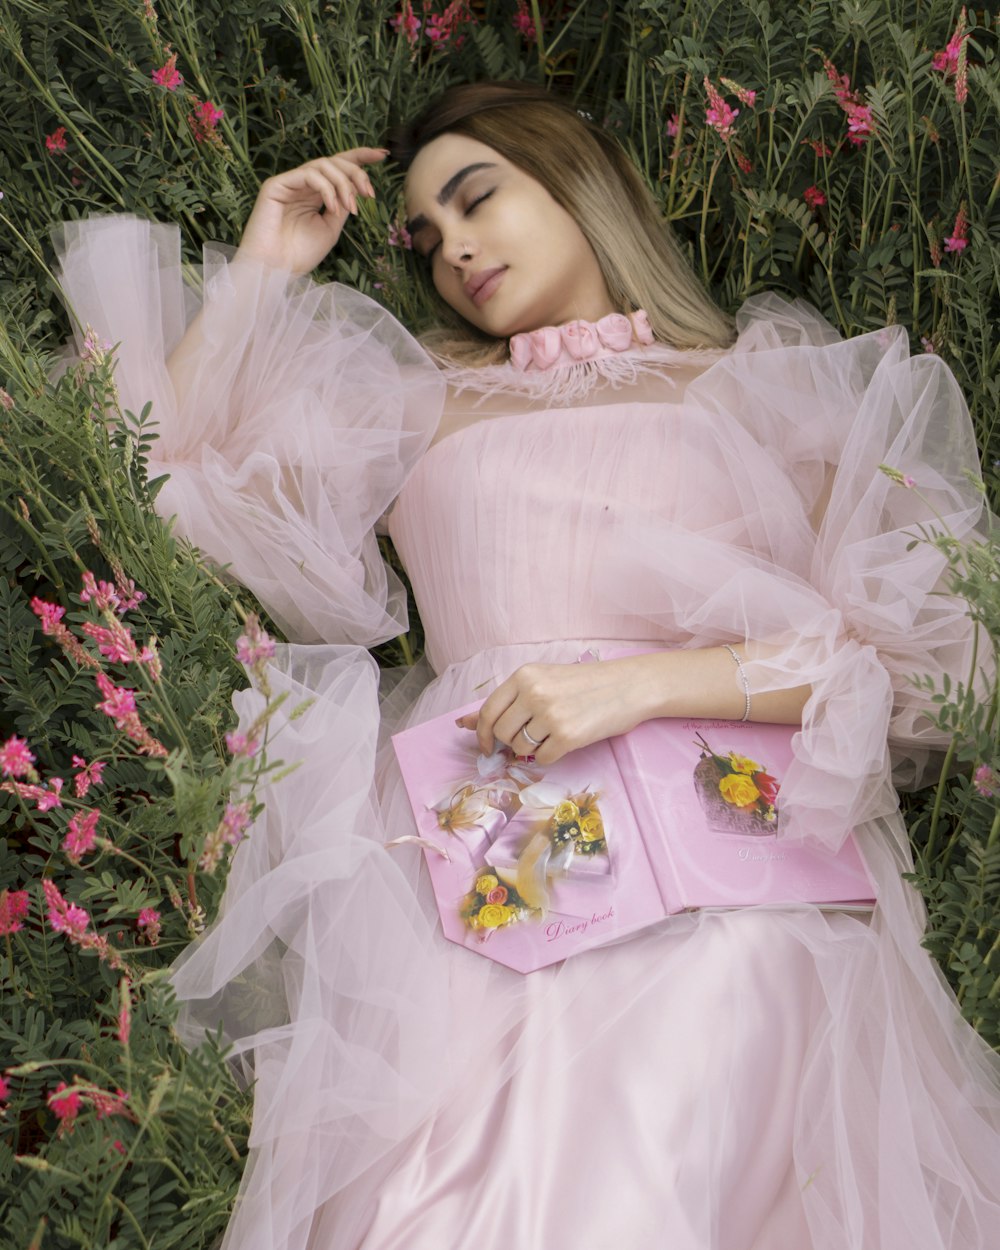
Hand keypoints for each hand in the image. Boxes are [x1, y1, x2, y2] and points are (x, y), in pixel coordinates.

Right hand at [237, 147, 387, 274]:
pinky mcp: (276, 184)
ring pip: (323, 165)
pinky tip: (333, 207)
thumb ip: (342, 206)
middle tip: (369, 194)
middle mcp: (303, 185)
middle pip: (334, 162)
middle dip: (357, 173)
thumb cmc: (299, 254)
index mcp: (315, 194)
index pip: (338, 167)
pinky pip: (308, 175)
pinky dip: (327, 188)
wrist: (275, 270)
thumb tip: (355, 189)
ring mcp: (289, 183)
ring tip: (351, 207)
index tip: (382, 155)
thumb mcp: (331, 229)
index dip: (360, 157)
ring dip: (344, 183)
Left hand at [457, 659, 653, 765]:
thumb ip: (508, 700)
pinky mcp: (567, 737)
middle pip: (501, 732)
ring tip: (553, 732)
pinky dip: (550, 755)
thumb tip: (463, 723)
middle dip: (510, 741)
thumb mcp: (544, 679)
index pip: (487, 711)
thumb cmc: (585, 683)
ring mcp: (550, 715)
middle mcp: (534, 693)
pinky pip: (541, 759)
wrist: (628, 686)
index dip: (481, 732)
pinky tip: (565, 739)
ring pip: (519, 748)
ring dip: (531, 748)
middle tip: (531, 736)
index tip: (485, 745)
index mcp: (525, 675)